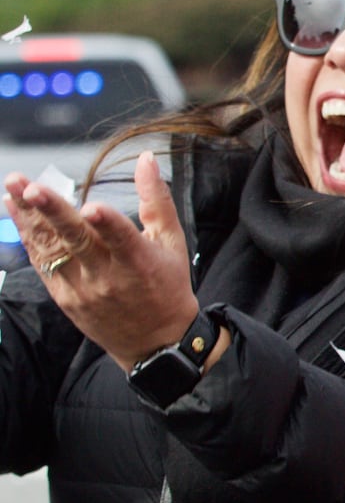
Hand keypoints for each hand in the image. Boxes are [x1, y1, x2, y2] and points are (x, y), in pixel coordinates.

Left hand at [4, 151, 200, 370]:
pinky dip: (28, 236)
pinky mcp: (65, 297)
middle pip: (77, 241)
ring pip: (52, 249)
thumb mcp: (172, 242)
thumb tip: (146, 159)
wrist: (155, 343)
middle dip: (53, 212)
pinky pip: (43, 263)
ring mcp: (82, 289)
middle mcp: (108, 277)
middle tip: (31, 188)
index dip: (108, 223)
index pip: (123, 239)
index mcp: (141, 263)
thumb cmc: (168, 285)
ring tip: (14, 188)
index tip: (92, 208)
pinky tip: (17, 211)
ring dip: (30, 218)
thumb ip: (157, 199)